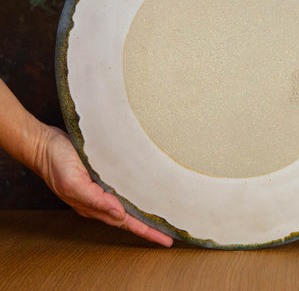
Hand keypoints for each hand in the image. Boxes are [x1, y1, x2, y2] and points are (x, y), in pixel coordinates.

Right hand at [36, 125, 172, 246]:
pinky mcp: (102, 173)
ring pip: (127, 203)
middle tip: (170, 232)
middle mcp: (99, 199)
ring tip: (163, 215)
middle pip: (130, 217)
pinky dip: (135, 192)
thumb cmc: (55, 162)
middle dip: (150, 226)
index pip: (126, 222)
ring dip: (144, 210)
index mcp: (93, 204)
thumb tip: (119, 214)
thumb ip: (95, 200)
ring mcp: (100, 187)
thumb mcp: (73, 182)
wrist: (42, 144)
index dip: (146, 231)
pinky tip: (144, 189)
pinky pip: (122, 187)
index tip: (165, 240)